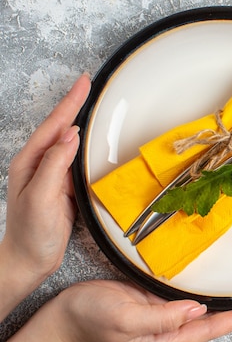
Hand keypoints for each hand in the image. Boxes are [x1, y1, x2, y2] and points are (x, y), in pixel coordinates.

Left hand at [3, 74, 89, 279]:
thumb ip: (56, 164)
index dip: (70, 102)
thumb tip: (71, 135)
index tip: (84, 82)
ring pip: (68, 141)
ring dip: (80, 121)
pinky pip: (76, 158)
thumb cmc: (31, 232)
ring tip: (91, 104)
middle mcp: (39, 164)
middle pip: (60, 126)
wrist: (30, 259)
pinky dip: (85, 145)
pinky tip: (90, 140)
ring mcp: (51, 174)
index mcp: (31, 162)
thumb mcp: (42, 196)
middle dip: (74, 104)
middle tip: (88, 84)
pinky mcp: (62, 186)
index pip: (54, 125)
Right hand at [52, 280, 231, 341]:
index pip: (206, 331)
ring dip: (221, 308)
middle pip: (208, 326)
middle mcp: (166, 332)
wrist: (66, 314)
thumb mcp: (125, 317)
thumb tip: (196, 310)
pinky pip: (184, 302)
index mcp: (162, 341)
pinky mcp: (155, 304)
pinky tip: (211, 292)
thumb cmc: (91, 316)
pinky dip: (202, 297)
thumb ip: (162, 317)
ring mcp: (161, 319)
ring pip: (199, 314)